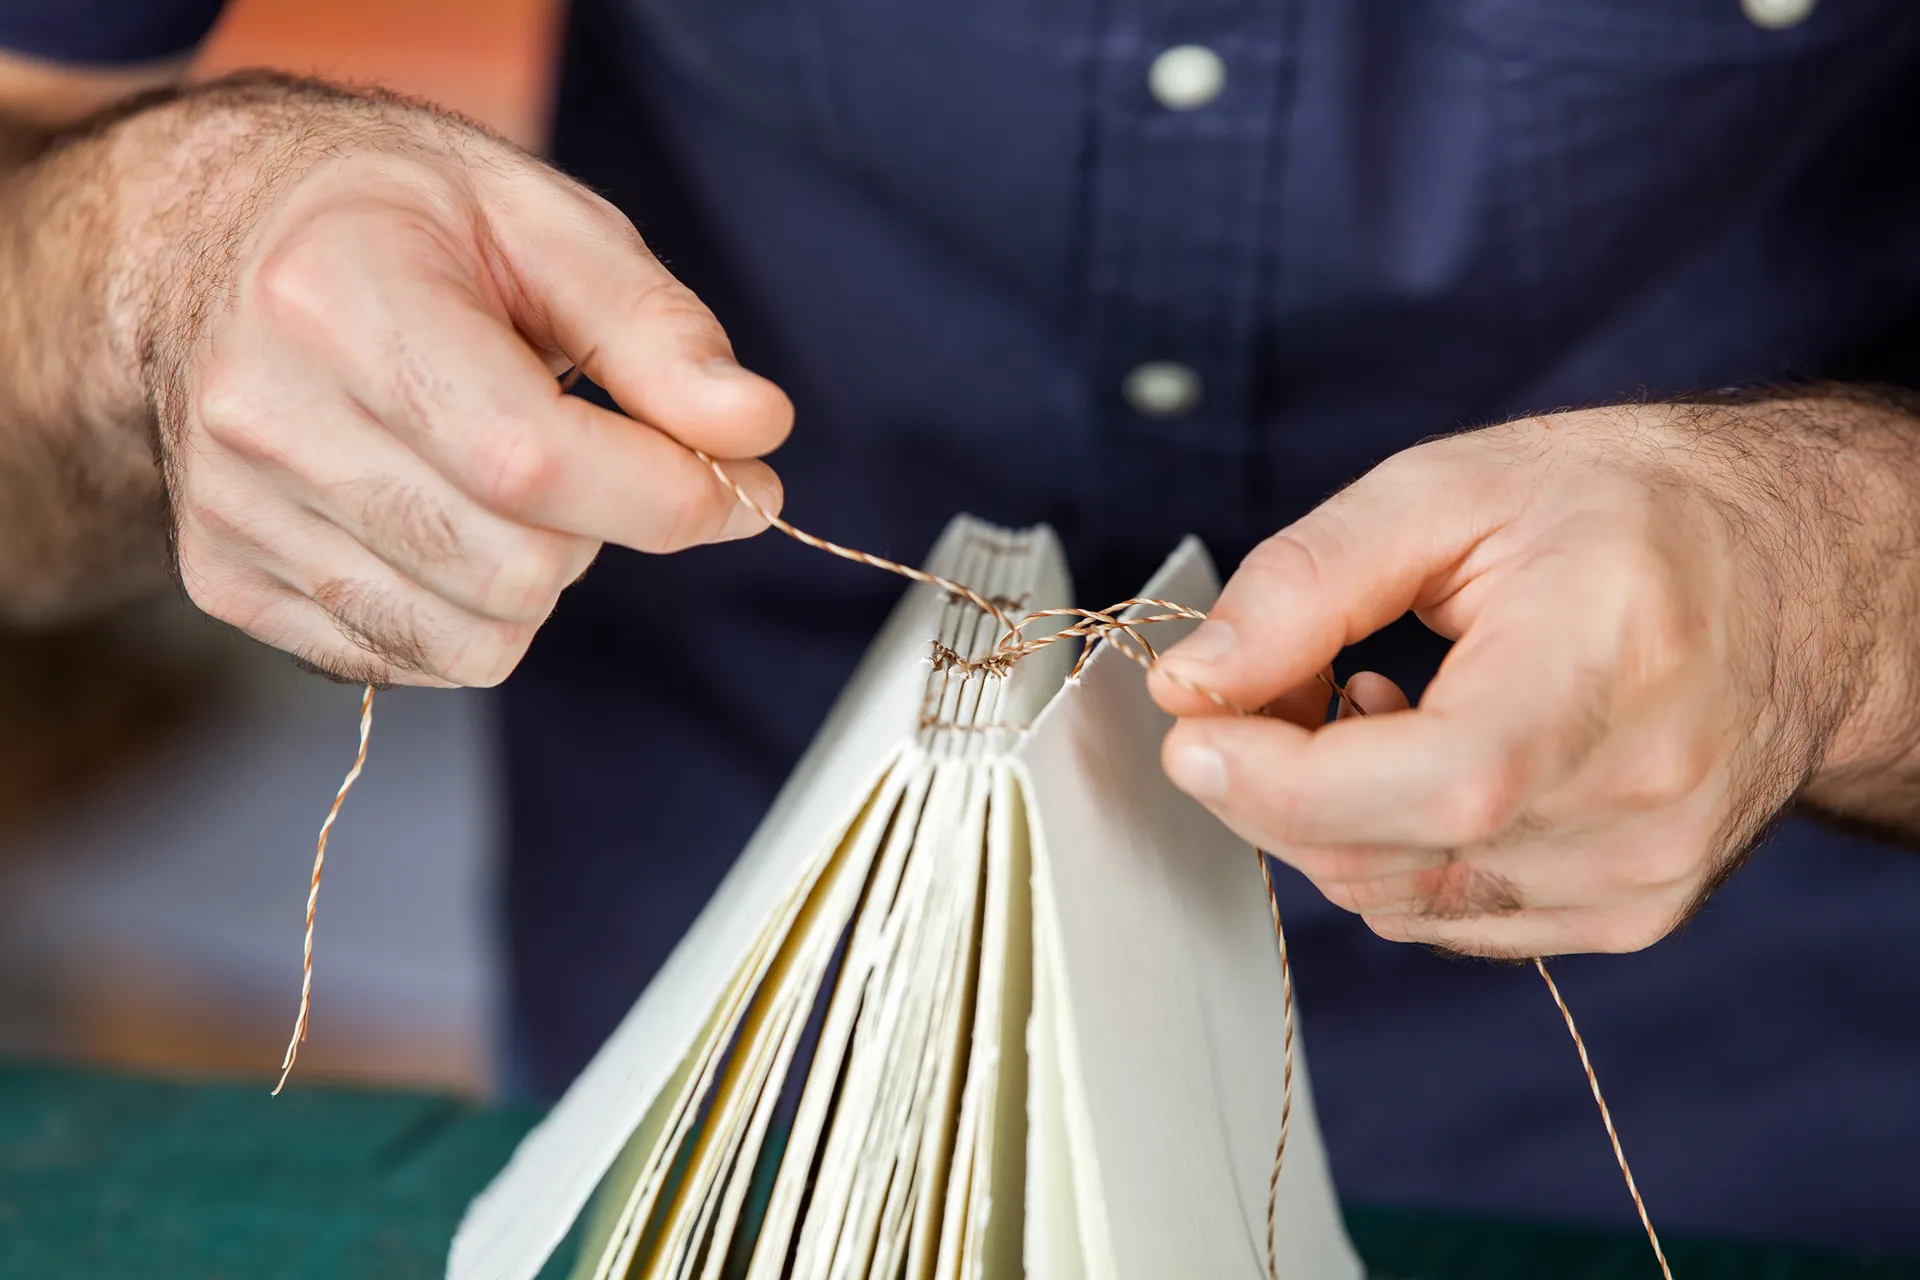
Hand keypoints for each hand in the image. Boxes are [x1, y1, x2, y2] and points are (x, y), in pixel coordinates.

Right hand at [146, 78, 790, 685]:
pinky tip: (446, 514)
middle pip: (515, 569)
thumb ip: (658, 333)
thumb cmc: (395, 223)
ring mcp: (234, 511)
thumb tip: (755, 428)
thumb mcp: (544, 226)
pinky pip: (414, 660)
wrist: (208, 241)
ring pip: (476, 639)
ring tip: (503, 473)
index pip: (533, 462)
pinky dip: (472, 610)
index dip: (666, 494)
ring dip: (539, 575)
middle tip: (595, 452)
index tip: (740, 482)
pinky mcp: (228, 579)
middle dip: (605, 527)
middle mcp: (263, 418)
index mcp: (337, 300)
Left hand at [1149, 396, 1919, 956]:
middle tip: (1273, 677)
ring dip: (1329, 812)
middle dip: (1272, 780)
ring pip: (1391, 900)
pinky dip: (1391, 846)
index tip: (1192, 723)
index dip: (1272, 776)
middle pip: (1379, 857)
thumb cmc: (1631, 510)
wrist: (1796, 574)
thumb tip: (1190, 684)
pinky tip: (1428, 755)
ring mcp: (1637, 883)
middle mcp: (1636, 810)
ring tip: (1373, 696)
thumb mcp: (1450, 489)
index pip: (1424, 787)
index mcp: (1606, 677)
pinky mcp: (1626, 917)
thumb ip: (1305, 584)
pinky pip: (1440, 917)